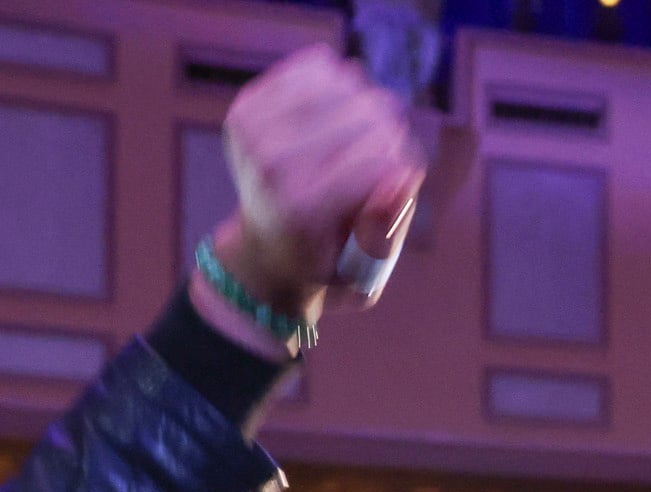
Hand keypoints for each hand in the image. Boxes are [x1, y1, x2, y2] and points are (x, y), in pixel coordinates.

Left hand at [209, 46, 422, 325]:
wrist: (268, 243)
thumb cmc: (328, 254)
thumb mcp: (367, 266)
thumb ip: (389, 226)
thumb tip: (402, 176)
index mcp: (301, 209)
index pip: (384, 158)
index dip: (401, 170)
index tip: (389, 191)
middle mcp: (271, 164)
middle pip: (372, 114)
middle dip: (387, 137)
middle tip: (371, 168)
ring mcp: (253, 128)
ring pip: (350, 82)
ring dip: (364, 109)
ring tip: (351, 143)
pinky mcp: (248, 101)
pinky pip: (321, 65)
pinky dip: (337, 87)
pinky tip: (329, 119)